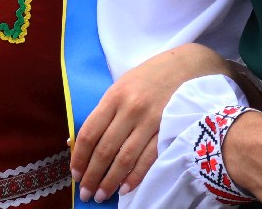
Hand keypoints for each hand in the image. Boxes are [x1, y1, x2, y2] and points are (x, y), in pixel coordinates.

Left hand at [72, 44, 232, 201]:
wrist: (186, 66)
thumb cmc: (149, 77)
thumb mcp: (122, 86)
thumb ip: (105, 111)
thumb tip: (83, 143)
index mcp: (114, 96)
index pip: (90, 133)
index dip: (80, 157)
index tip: (75, 173)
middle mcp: (130, 109)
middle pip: (105, 149)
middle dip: (92, 175)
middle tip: (86, 193)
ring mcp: (150, 121)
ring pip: (125, 158)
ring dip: (110, 181)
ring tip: (102, 195)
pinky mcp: (168, 129)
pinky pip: (148, 158)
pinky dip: (135, 176)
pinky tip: (125, 188)